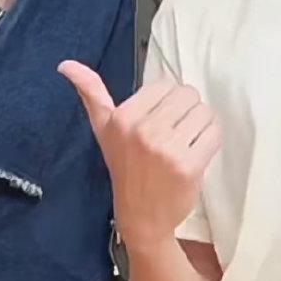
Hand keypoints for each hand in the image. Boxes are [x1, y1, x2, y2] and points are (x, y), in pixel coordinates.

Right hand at [59, 62, 219, 252]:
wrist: (141, 216)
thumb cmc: (124, 168)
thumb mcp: (103, 129)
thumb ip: (90, 93)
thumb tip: (66, 65)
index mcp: (123, 117)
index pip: (167, 85)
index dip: (169, 102)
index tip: (160, 121)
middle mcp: (143, 130)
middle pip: (189, 95)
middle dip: (187, 112)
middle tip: (176, 133)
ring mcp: (167, 149)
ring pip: (204, 113)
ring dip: (201, 126)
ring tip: (186, 143)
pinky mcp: (188, 167)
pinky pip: (214, 134)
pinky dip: (210, 141)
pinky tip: (195, 154)